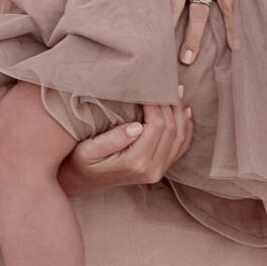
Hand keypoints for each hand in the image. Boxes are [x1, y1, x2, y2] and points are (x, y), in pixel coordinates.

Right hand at [62, 97, 192, 193]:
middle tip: (165, 83)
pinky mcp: (160, 169)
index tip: (149, 85)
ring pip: (180, 137)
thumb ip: (112, 140)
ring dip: (180, 113)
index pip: (157, 126)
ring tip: (175, 92)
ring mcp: (159, 171)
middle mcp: (153, 169)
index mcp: (136, 162)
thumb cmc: (80, 162)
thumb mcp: (88, 150)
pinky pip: (180, 147)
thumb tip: (138, 126)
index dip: (157, 103)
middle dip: (170, 104)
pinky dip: (186, 128)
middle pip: (172, 129)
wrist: (80, 182)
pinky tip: (185, 112)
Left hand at [153, 0, 247, 66]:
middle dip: (163, 35)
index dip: (144, 15)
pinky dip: (232, 29)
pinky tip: (234, 47)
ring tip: (187, 60)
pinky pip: (230, 10)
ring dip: (193, 39)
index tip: (134, 33)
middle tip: (155, 57)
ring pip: (198, 16)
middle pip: (172, 11)